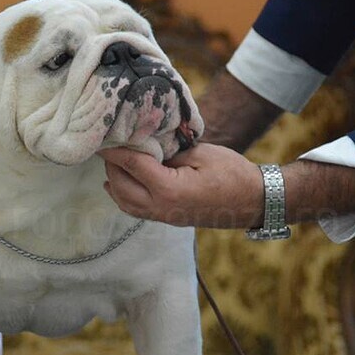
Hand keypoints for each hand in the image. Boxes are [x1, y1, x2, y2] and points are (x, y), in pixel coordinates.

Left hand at [99, 143, 264, 227]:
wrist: (253, 202)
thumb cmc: (232, 173)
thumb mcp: (199, 153)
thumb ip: (168, 150)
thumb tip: (143, 144)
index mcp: (168, 189)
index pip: (131, 165)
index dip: (114, 149)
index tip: (101, 136)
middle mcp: (160, 207)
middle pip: (120, 185)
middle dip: (111, 164)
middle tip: (107, 143)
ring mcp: (163, 216)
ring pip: (124, 202)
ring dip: (113, 181)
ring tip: (111, 160)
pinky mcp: (167, 218)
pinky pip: (134, 209)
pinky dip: (122, 195)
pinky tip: (116, 182)